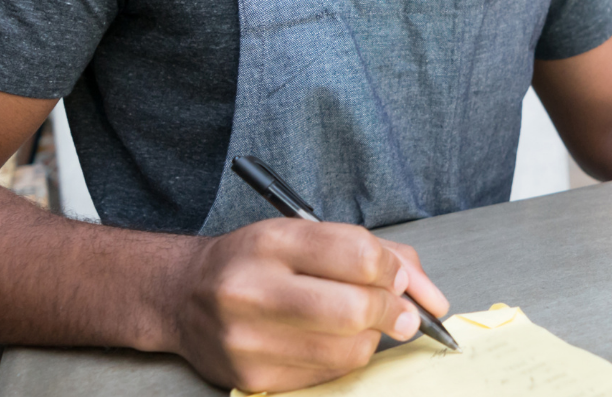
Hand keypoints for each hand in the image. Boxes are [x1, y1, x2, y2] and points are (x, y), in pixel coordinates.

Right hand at [160, 219, 451, 392]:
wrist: (182, 296)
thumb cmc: (253, 261)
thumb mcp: (304, 235)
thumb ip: (373, 253)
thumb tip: (429, 294)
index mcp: (270, 241)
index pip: (358, 255)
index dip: (394, 271)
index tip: (399, 278)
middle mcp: (253, 289)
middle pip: (355, 309)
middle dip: (394, 312)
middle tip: (402, 314)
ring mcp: (248, 338)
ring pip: (348, 350)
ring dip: (371, 339)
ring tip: (361, 326)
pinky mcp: (251, 376)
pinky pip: (326, 374)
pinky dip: (343, 360)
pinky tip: (330, 342)